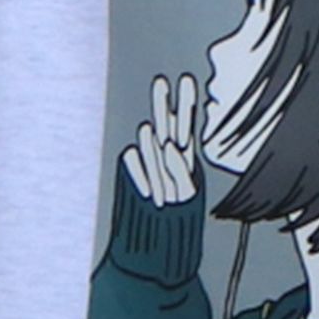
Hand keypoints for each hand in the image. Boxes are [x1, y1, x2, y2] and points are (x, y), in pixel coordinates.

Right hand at [123, 73, 199, 205]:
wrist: (155, 237)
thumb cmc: (178, 218)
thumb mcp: (186, 194)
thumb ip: (180, 169)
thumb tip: (169, 145)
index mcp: (185, 155)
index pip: (185, 124)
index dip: (186, 102)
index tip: (187, 80)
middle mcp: (165, 152)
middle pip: (164, 122)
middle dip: (162, 102)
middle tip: (161, 82)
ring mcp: (147, 159)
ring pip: (147, 141)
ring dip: (154, 160)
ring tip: (161, 188)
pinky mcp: (131, 168)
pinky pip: (131, 158)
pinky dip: (140, 174)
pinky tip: (148, 195)